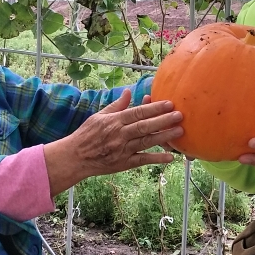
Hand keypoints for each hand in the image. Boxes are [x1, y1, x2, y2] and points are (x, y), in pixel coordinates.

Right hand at [43, 91, 183, 193]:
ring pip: (146, 142)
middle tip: (180, 115)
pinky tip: (170, 158)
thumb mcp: (99, 116)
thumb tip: (128, 91)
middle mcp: (119, 135)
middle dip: (163, 120)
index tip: (169, 103)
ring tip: (179, 131)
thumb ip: (116, 105)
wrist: (75, 157)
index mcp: (114, 121)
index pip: (137, 113)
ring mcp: (122, 150)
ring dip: (164, 137)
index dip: (154, 108)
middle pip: (144, 126)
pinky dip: (156, 159)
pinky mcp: (124, 163)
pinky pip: (142, 160)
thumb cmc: (87, 134)